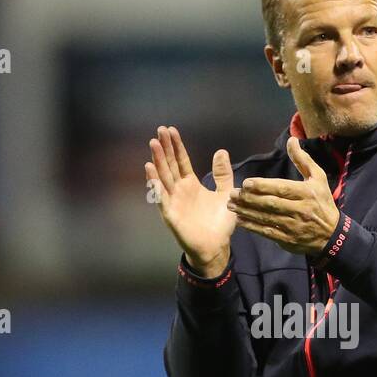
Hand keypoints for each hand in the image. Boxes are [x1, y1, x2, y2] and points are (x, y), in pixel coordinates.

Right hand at [146, 126, 234, 276]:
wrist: (216, 246)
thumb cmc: (220, 223)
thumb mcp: (226, 193)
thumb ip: (223, 174)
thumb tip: (221, 151)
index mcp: (191, 184)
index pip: (181, 161)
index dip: (177, 146)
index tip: (171, 130)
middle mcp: (179, 190)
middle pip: (170, 165)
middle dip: (165, 148)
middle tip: (159, 130)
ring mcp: (173, 201)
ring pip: (163, 177)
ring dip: (158, 160)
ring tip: (154, 144)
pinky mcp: (170, 213)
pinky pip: (160, 197)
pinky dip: (154, 184)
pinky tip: (150, 169)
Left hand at [228, 137, 339, 256]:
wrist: (332, 234)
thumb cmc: (323, 202)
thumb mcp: (318, 178)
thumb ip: (303, 160)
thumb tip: (291, 140)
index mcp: (306, 193)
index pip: (281, 188)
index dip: (263, 186)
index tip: (246, 183)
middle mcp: (299, 210)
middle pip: (271, 203)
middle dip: (249, 199)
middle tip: (233, 194)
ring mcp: (293, 226)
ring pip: (266, 218)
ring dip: (247, 212)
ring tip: (231, 206)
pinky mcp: (288, 239)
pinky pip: (268, 232)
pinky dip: (253, 227)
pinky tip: (241, 221)